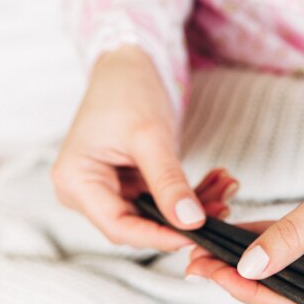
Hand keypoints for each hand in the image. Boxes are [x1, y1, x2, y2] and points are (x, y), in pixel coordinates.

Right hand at [52, 46, 236, 249]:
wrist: (128, 67)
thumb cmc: (126, 91)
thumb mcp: (149, 136)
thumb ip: (168, 182)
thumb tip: (190, 221)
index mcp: (76, 181)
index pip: (119, 226)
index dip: (159, 236)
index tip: (197, 234)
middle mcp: (86, 192)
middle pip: (139, 224)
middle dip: (183, 220)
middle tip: (223, 206)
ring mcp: (109, 190)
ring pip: (157, 215)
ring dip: (195, 205)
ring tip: (226, 187)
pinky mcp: (130, 185)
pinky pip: (163, 200)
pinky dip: (191, 194)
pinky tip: (217, 180)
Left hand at [186, 78, 303, 303]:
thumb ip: (292, 236)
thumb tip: (248, 267)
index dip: (257, 293)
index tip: (217, 275)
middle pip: (294, 288)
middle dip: (245, 277)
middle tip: (198, 262)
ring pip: (291, 266)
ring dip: (251, 257)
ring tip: (207, 247)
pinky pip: (298, 244)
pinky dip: (269, 238)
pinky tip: (234, 232)